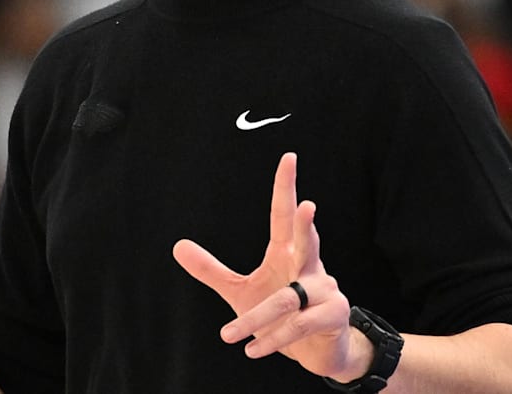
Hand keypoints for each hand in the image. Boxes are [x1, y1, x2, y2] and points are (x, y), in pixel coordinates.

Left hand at [173, 152, 368, 380]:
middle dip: (306, 226)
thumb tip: (178, 246)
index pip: (284, 215)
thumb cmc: (279, 314)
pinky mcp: (333, 316)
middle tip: (307, 205)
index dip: (285, 188)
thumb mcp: (240, 292)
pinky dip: (273, 338)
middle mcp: (309, 267)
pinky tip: (254, 349)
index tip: (288, 159)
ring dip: (258, 318)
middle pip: (307, 241)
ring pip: (288, 299)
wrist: (316, 352)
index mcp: (286, 253)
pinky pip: (298, 325)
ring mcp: (325, 291)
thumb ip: (211, 270)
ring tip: (230, 335)